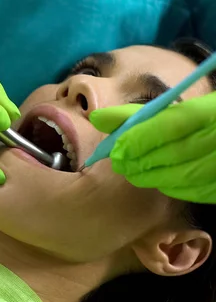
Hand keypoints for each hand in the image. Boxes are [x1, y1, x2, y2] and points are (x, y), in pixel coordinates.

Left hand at [90, 92, 215, 203]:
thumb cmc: (197, 121)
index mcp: (209, 112)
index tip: (116, 149)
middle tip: (117, 162)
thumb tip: (96, 118)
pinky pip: (191, 192)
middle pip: (174, 154)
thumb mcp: (172, 110)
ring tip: (130, 171)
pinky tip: (155, 179)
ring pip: (180, 176)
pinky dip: (167, 186)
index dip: (139, 139)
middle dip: (139, 160)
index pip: (170, 125)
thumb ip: (135, 114)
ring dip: (148, 176)